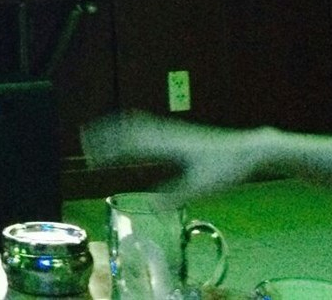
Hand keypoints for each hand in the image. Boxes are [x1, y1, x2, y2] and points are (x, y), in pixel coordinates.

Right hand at [82, 110, 275, 203]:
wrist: (248, 150)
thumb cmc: (226, 168)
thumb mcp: (202, 186)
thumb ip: (176, 195)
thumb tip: (152, 208)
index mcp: (167, 145)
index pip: (129, 144)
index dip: (108, 149)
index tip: (91, 158)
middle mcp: (165, 134)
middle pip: (127, 127)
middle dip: (104, 133)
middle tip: (83, 140)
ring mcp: (171, 132)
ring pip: (135, 124)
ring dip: (115, 128)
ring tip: (98, 135)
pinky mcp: (177, 135)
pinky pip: (145, 127)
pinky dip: (129, 129)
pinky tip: (130, 140)